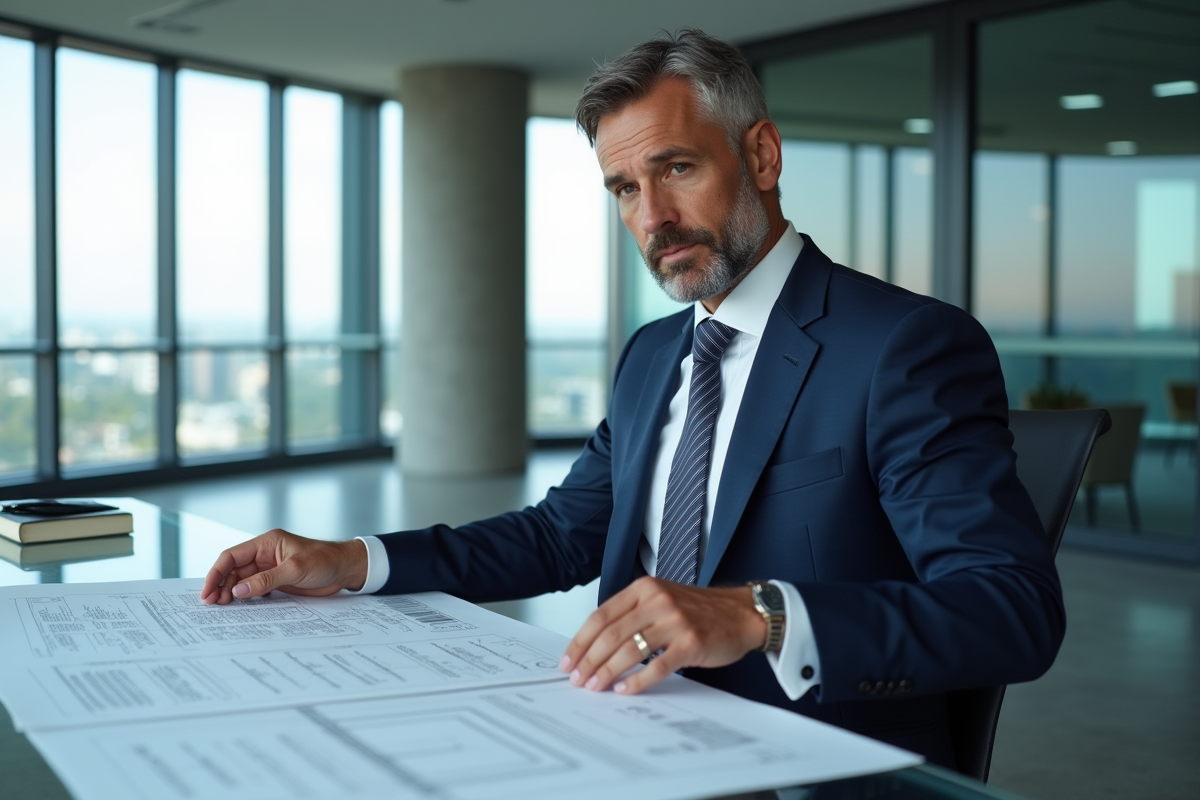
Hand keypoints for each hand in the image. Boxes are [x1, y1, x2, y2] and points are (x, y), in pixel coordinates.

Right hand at [199, 529, 367, 604]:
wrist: (346, 569)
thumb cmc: (325, 560)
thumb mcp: (296, 569)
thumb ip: (267, 580)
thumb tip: (239, 591)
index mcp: (267, 543)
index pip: (232, 556)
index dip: (216, 573)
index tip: (208, 591)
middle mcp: (265, 554)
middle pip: (233, 570)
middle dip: (221, 585)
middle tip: (213, 605)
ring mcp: (270, 568)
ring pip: (242, 581)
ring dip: (232, 593)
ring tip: (223, 608)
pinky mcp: (277, 581)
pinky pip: (255, 589)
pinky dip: (246, 597)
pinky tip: (240, 608)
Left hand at [560, 577, 765, 694]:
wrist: (740, 613)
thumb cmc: (698, 611)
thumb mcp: (660, 599)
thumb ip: (631, 615)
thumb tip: (595, 646)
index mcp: (643, 589)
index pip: (600, 616)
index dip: (580, 641)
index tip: (568, 661)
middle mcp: (657, 601)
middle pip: (611, 634)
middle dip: (589, 661)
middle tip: (577, 680)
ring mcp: (675, 621)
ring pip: (630, 650)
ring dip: (607, 672)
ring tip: (595, 687)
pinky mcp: (691, 642)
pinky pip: (657, 665)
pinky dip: (638, 680)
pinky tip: (625, 690)